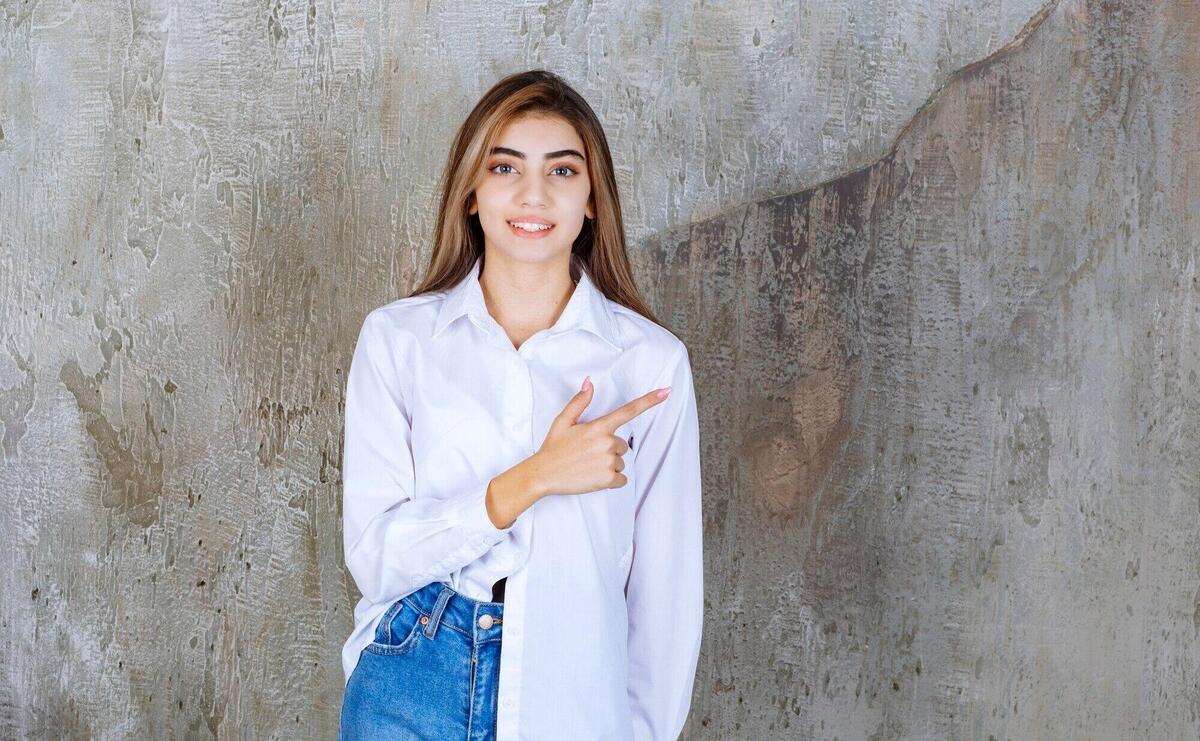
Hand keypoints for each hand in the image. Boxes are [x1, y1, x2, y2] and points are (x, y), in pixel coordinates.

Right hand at [525, 376, 671, 497]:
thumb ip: (579, 402)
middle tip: (588, 454)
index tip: (666, 391)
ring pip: (621, 462)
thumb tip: (590, 383)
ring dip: (609, 465)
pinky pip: (621, 479)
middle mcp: (607, 442)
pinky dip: (611, 480)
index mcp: (599, 426)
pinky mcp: (608, 479)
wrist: (543, 474)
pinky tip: (593, 477)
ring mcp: (609, 461)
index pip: (629, 410)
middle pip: (622, 444)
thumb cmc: (553, 448)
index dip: (650, 400)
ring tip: (587, 466)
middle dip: (609, 449)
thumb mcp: (563, 421)